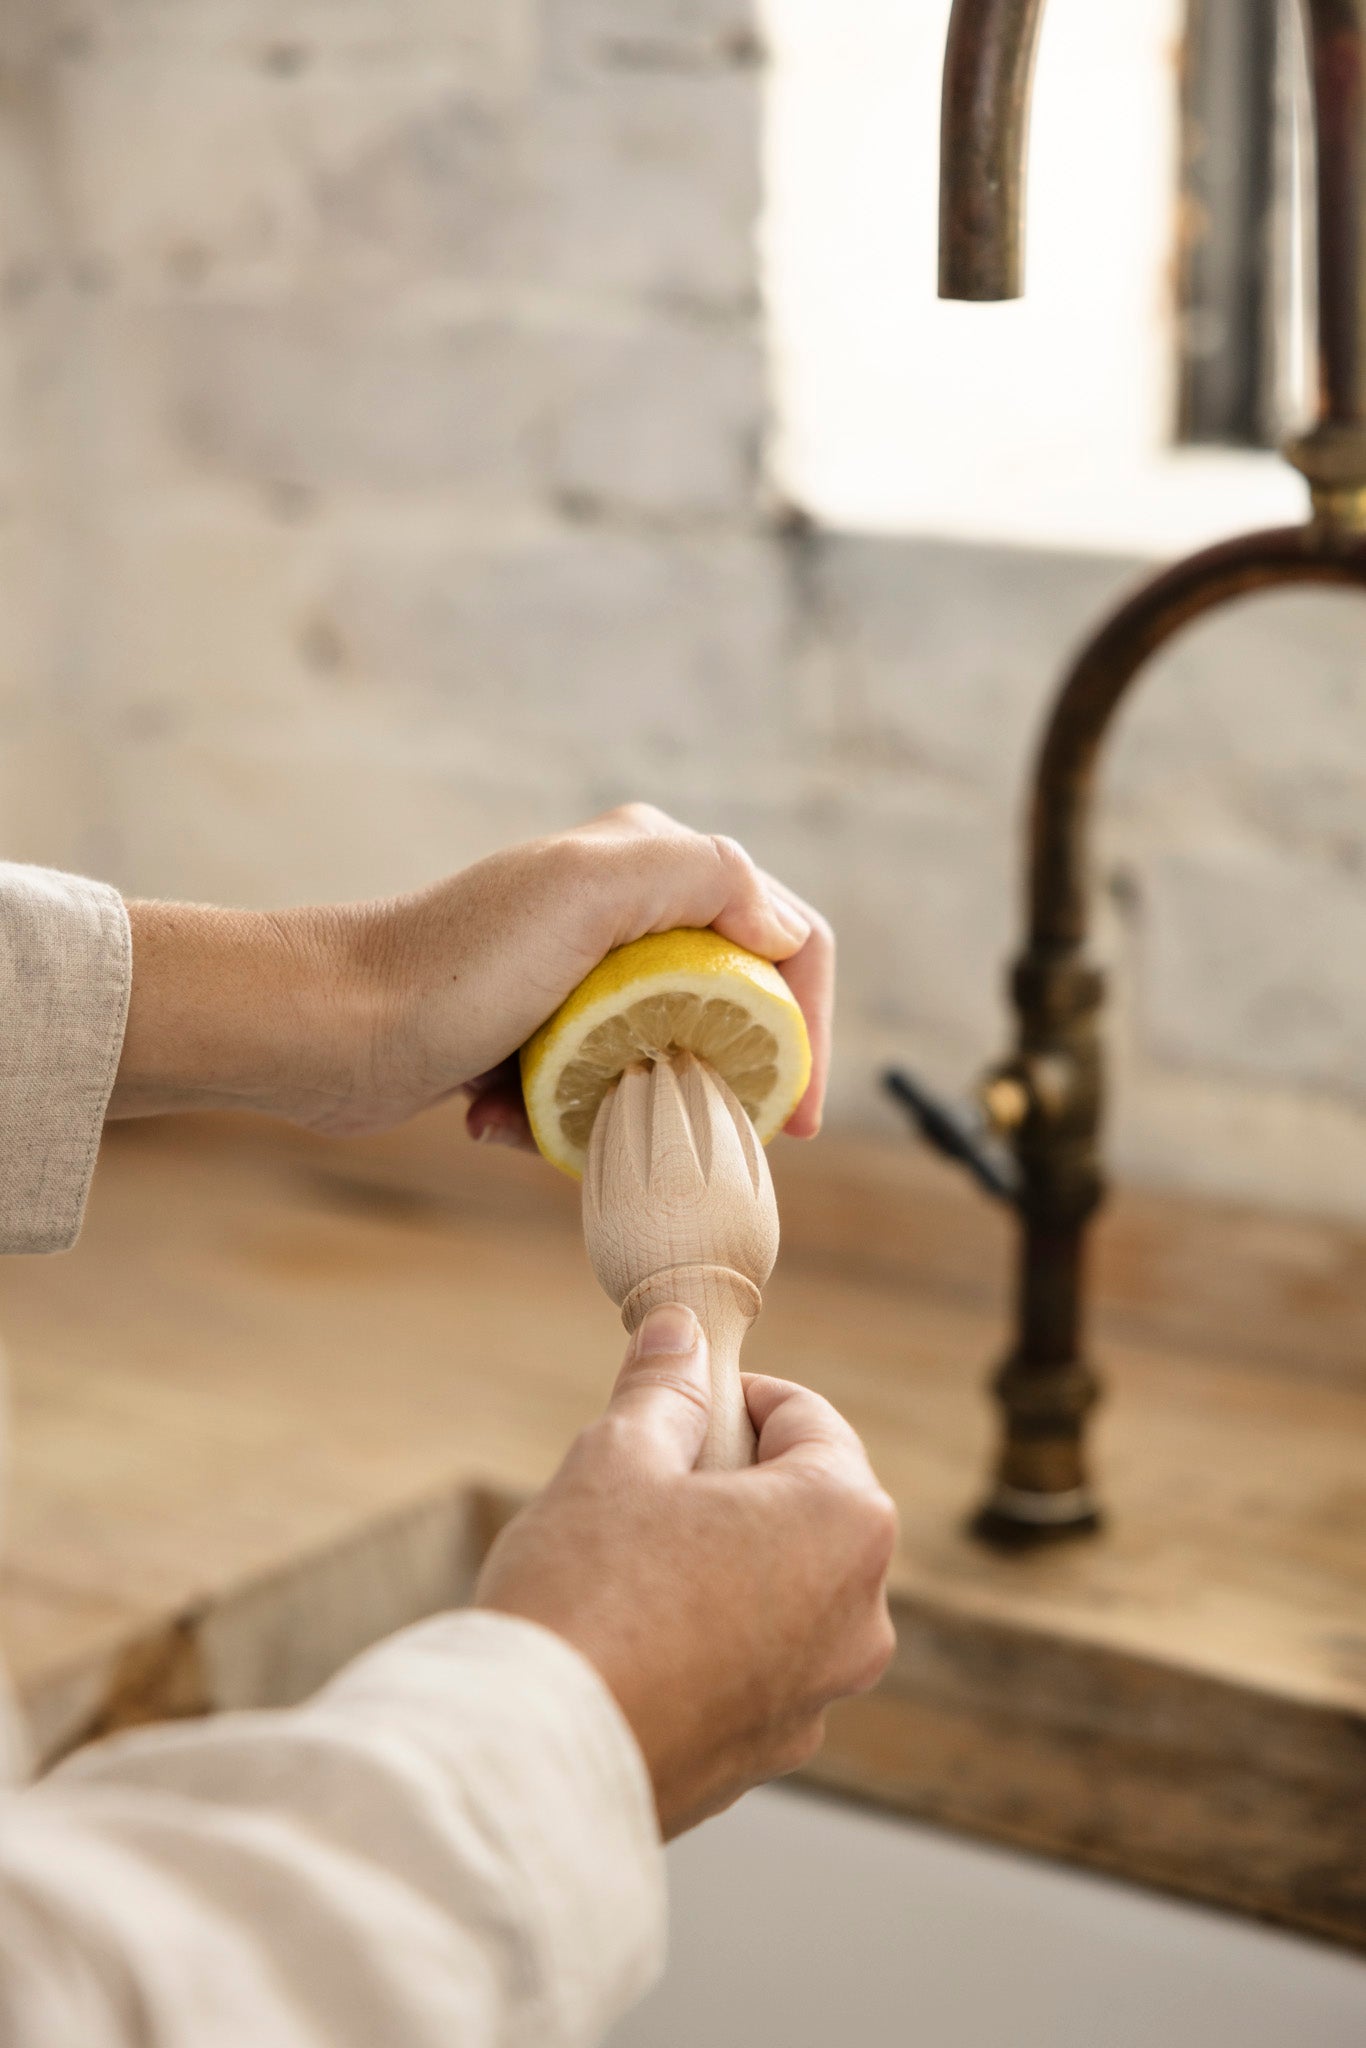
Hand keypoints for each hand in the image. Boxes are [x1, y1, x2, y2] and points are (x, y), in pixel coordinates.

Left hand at [110, 804, 832, 1143]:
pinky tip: (498, 1120)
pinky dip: (560, 1119)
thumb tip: (782, 930)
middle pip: (731, 1004)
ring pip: (665, 1057)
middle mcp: (622, 907)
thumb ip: (705, 876)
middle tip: (696, 1137)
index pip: (784, 934)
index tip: (794, 1114)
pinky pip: (595, 1088)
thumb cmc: (458, 967)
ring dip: (625, 1106)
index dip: (807, 1023)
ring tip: (561, 1120)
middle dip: (713, 1079)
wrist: (330, 1030)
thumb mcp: (590, 892)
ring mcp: (577, 974)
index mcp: (650, 859)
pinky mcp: (534, 1033)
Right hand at [475, 1304, 897, 1838]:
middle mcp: (859, 1617)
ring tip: (624, 1561)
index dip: (735, 1394)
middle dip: (731, 1481)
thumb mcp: (617, 1457)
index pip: (808, 1418)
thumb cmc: (586, 1594)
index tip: (676, 1398)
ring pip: (778, 1593)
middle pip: (804, 1508)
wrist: (535, 1762)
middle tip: (643, 1478)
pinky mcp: (764, 1757)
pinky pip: (748, 1667)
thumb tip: (681, 1333)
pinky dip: (705, 1639)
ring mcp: (817, 1699)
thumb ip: (663, 1388)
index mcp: (844, 1523)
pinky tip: (625, 1637)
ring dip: (720, 1562)